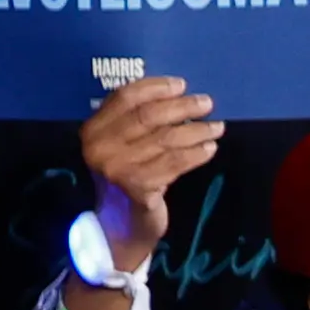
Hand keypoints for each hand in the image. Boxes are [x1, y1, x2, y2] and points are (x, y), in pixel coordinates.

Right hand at [74, 71, 224, 270]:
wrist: (120, 224)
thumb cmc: (126, 174)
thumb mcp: (119, 143)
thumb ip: (134, 118)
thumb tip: (177, 91)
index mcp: (93, 129)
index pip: (124, 97)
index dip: (155, 87)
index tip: (182, 84)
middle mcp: (100, 147)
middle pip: (148, 116)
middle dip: (182, 107)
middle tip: (207, 103)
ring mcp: (119, 169)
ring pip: (166, 139)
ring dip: (196, 131)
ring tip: (216, 127)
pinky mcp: (139, 188)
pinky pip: (175, 163)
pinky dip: (195, 154)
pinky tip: (209, 149)